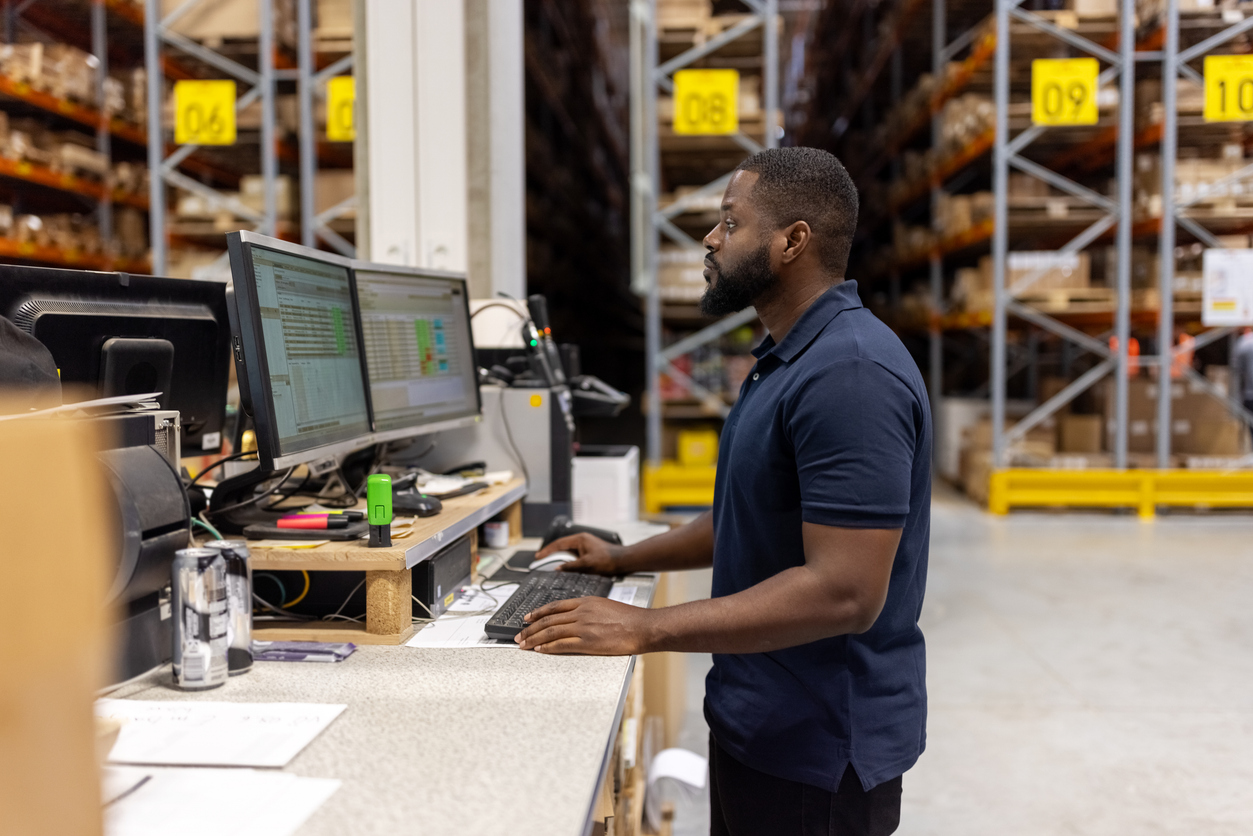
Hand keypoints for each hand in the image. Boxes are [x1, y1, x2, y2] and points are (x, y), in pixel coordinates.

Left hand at [515, 596, 651, 654]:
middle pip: (548, 619)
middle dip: (530, 628)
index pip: (554, 606)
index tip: (527, 618)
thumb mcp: (605, 605)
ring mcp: (583, 627)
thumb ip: (588, 609)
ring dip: (534, 638)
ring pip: (551, 631)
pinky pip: (562, 645)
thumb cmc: (629, 618)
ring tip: (523, 644)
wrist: (642, 626)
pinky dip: (548, 647)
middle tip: (519, 634)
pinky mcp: (588, 643)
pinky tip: (540, 650)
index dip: (538, 612)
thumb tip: (576, 616)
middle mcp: (581, 613)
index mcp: (585, 602)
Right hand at [535, 533, 624, 575]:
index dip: (547, 550)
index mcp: (580, 539)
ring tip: (550, 566)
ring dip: (560, 559)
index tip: (538, 556)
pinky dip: (568, 562)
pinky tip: (565, 568)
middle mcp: (582, 541)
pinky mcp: (589, 552)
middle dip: (551, 554)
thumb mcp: (587, 565)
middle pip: (562, 547)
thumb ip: (570, 566)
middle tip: (540, 561)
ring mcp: (585, 546)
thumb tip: (557, 568)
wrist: (623, 561)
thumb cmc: (609, 560)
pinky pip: (574, 556)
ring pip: (568, 552)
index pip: (558, 543)